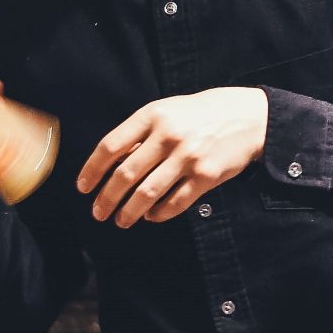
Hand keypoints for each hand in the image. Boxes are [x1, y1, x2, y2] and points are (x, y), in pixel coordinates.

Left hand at [78, 87, 269, 226]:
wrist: (248, 117)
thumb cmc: (201, 114)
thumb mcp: (168, 111)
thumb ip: (142, 133)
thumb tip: (113, 165)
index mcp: (152, 115)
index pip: (111, 146)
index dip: (92, 170)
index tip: (83, 187)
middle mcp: (168, 135)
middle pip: (125, 174)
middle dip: (107, 198)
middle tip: (98, 212)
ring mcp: (188, 157)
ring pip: (147, 193)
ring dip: (129, 212)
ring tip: (121, 221)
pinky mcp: (206, 176)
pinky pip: (175, 203)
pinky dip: (158, 214)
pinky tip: (151, 216)